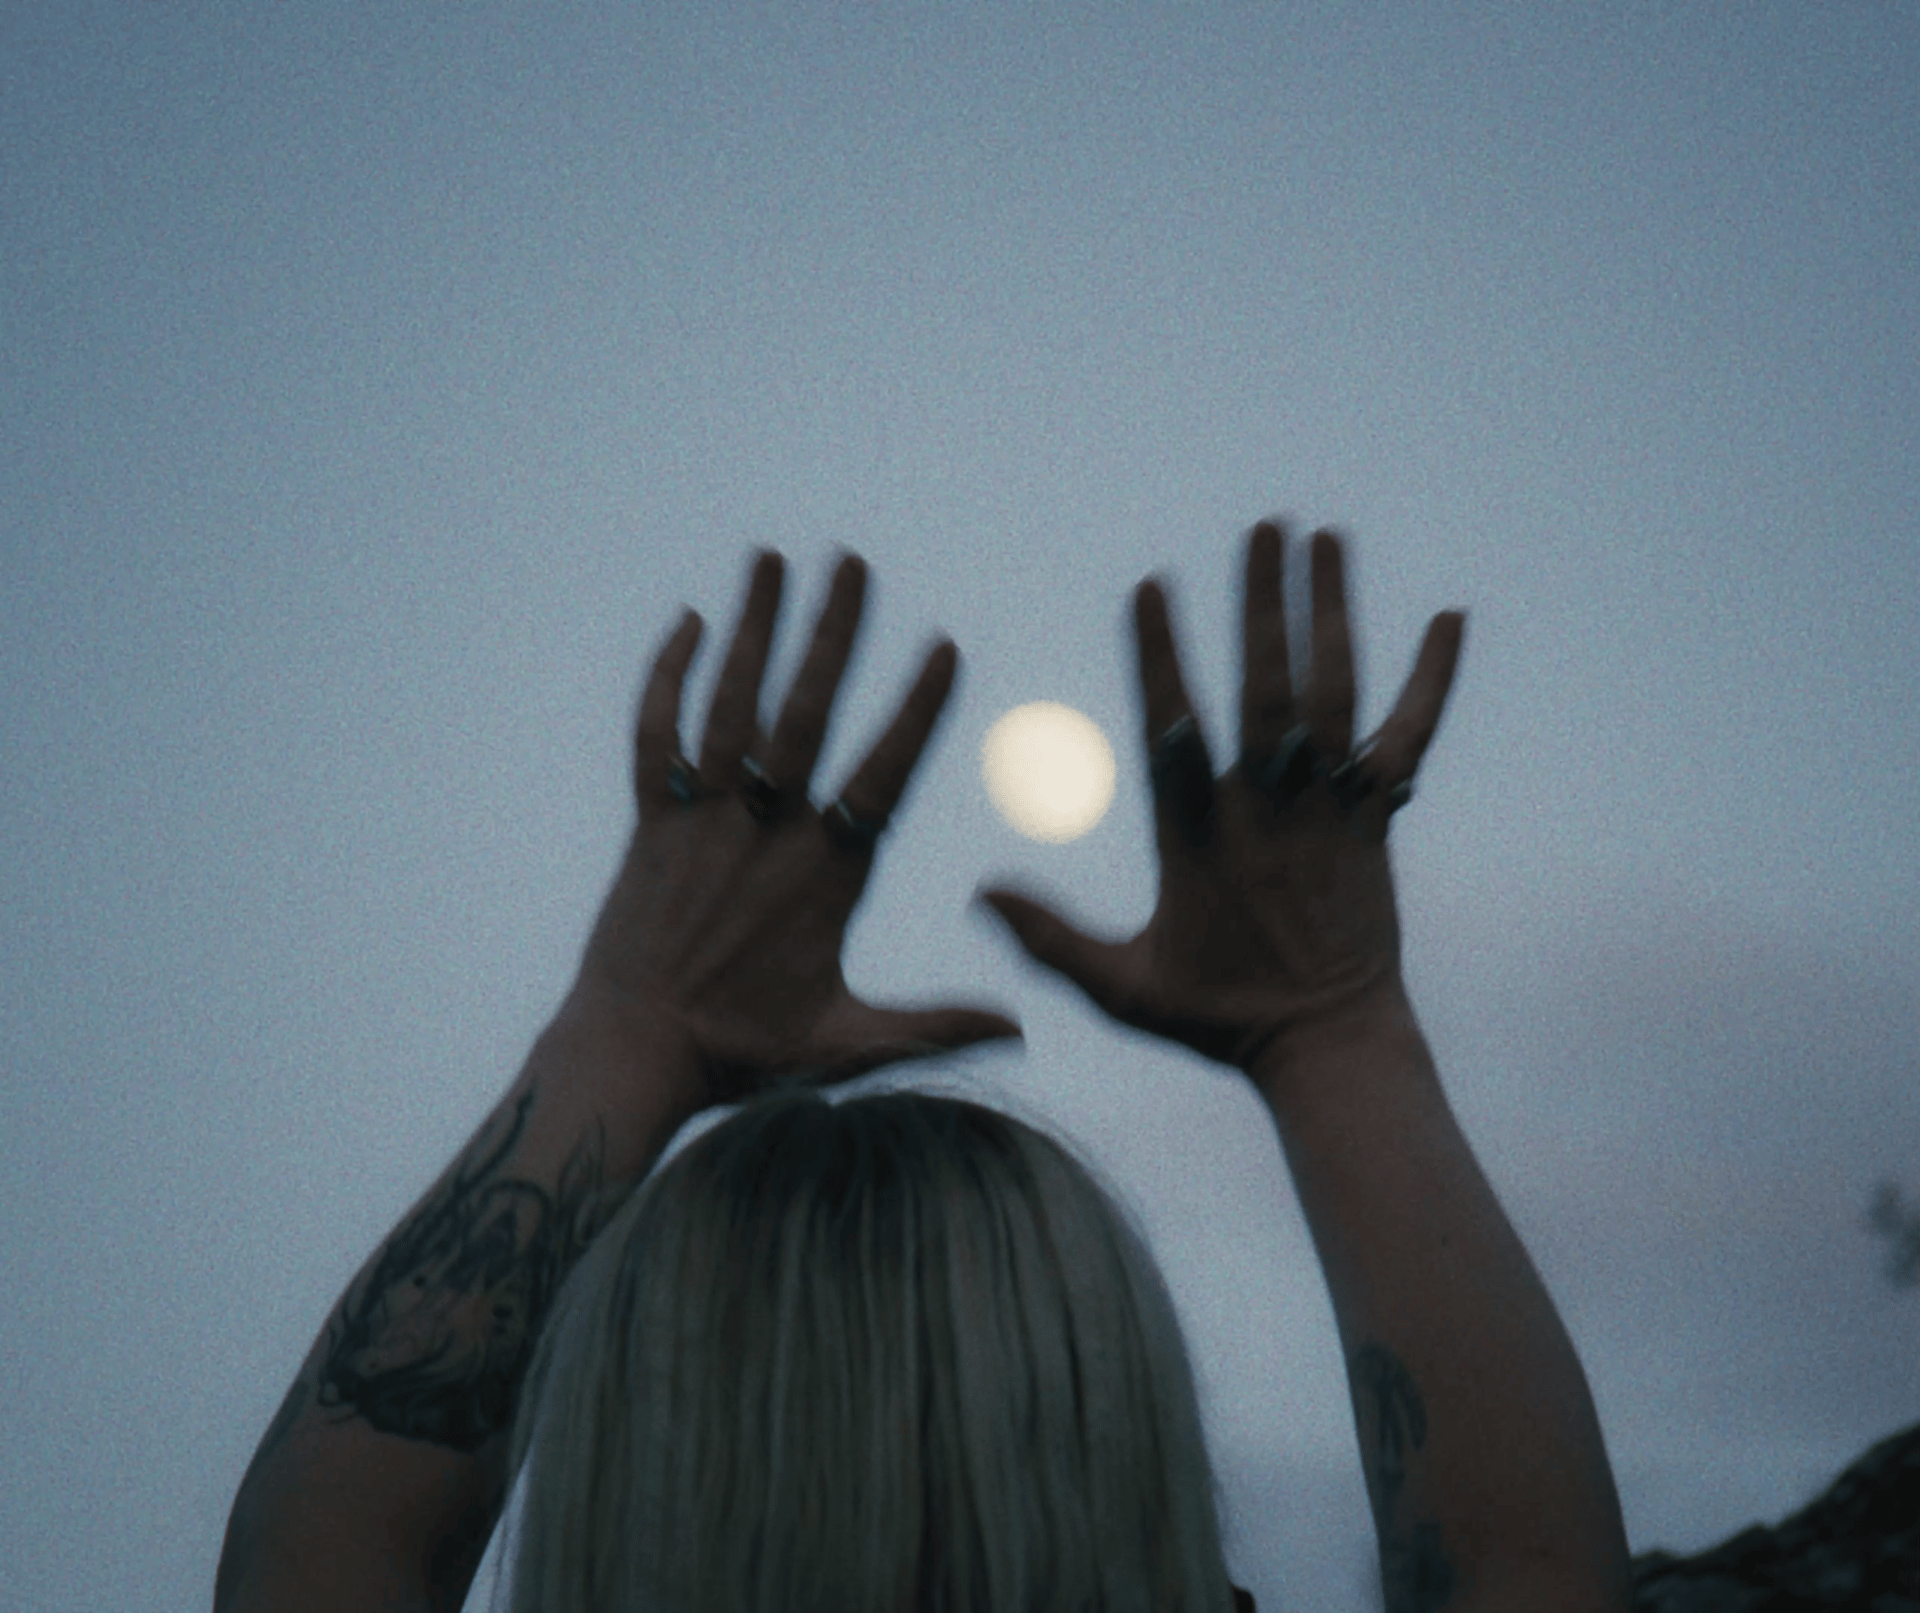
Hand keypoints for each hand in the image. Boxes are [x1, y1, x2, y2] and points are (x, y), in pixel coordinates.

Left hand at [579, 549, 1019, 1108]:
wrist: (633, 1052)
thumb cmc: (743, 1053)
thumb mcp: (851, 1044)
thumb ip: (937, 1025)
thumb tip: (1021, 1028)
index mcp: (823, 874)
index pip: (880, 775)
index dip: (915, 709)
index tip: (943, 645)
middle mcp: (763, 833)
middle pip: (800, 716)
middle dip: (830, 635)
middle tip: (850, 563)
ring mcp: (701, 823)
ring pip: (728, 708)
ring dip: (752, 629)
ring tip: (770, 559)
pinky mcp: (648, 826)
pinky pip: (654, 737)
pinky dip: (668, 679)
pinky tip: (689, 624)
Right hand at [981, 522, 1463, 1069]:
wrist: (1327, 1044)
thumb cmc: (1216, 1018)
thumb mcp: (1118, 986)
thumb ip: (1047, 938)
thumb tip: (977, 892)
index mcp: (1199, 836)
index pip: (1176, 726)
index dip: (1161, 655)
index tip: (1152, 586)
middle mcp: (1268, 807)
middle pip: (1268, 688)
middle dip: (1264, 605)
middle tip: (1264, 529)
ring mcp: (1329, 807)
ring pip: (1335, 695)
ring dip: (1330, 612)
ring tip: (1323, 538)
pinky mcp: (1376, 818)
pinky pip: (1409, 738)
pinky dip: (1432, 679)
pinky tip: (1449, 618)